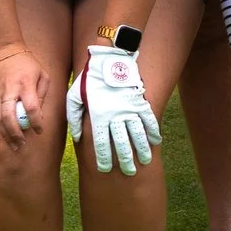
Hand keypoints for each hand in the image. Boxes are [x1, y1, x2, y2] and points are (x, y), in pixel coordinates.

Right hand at [0, 46, 52, 151]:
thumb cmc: (26, 62)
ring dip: (5, 136)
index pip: (31, 107)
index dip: (37, 121)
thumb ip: (42, 93)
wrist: (2, 49)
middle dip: (16, 133)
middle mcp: (9, 91)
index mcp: (25, 84)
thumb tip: (40, 114)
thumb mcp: (42, 73)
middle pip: (9, 117)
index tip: (40, 129)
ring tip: (14, 147)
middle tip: (23, 144)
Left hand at [69, 45, 160, 174]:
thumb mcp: (74, 96)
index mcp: (98, 116)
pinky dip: (153, 132)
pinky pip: (149, 120)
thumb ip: (74, 118)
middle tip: (129, 172)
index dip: (104, 158)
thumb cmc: (90, 79)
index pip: (101, 143)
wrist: (111, 58)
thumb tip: (77, 137)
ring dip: (142, 150)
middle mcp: (115, 116)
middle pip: (122, 143)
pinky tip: (155, 142)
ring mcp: (130, 109)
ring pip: (138, 135)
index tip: (106, 169)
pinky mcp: (140, 101)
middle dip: (125, 160)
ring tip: (144, 161)